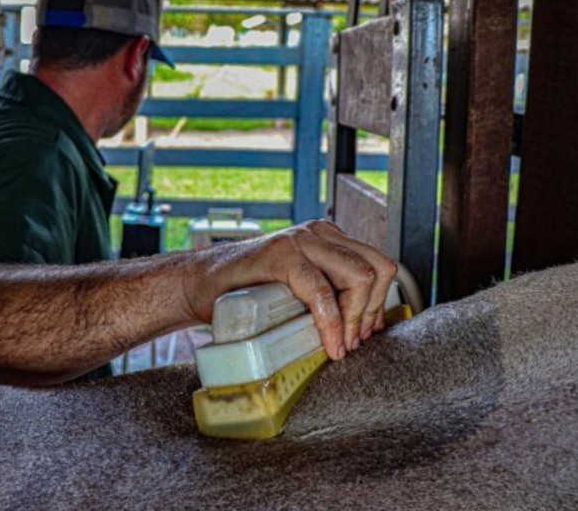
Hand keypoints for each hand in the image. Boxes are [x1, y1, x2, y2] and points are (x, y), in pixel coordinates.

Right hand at [187, 220, 397, 360]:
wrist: (199, 284)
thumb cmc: (245, 292)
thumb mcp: (298, 288)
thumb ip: (327, 292)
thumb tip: (363, 326)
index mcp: (328, 238)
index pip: (378, 264)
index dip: (379, 304)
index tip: (364, 334)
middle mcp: (319, 233)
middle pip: (377, 268)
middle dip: (370, 312)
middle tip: (353, 342)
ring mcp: (301, 240)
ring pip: (358, 276)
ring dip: (355, 319)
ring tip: (341, 345)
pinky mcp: (282, 255)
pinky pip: (321, 290)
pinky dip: (331, 323)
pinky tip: (330, 344)